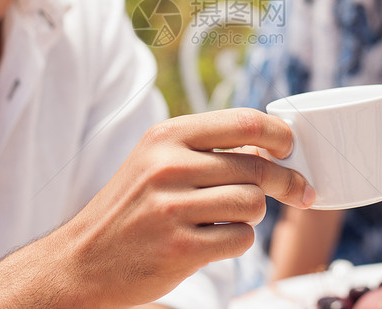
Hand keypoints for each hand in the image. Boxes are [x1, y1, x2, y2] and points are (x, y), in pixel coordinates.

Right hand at [50, 107, 315, 306]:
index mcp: (166, 136)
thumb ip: (208, 149)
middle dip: (285, 181)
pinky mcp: (180, 249)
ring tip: (226, 218)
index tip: (290, 148)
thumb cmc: (131, 207)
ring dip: (251, 214)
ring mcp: (172, 209)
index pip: (244, 122)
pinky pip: (241, 239)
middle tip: (298, 190)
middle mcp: (168, 166)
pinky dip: (237, 241)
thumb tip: (272, 149)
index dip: (279, 134)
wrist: (83, 259)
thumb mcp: (157, 160)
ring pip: (253, 204)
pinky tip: (212, 239)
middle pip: (257, 168)